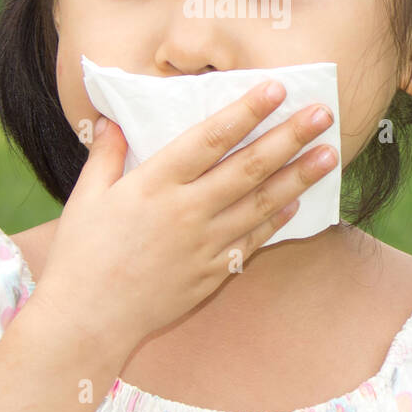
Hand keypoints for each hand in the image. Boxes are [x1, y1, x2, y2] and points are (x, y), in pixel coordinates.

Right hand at [36, 78, 338, 350]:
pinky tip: (297, 201)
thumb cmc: (81, 257)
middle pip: (248, 167)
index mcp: (153, 183)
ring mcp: (204, 244)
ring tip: (330, 154)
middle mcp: (186, 210)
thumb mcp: (86, 197)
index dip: (246, 111)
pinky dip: (277, 219)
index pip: (210, 138)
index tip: (276, 89)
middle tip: (323, 114)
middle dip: (289, 137)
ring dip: (299, 177)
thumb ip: (106, 154)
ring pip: (261, 203)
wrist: (88, 321)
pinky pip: (253, 240)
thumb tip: (114, 119)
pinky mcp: (212, 273)